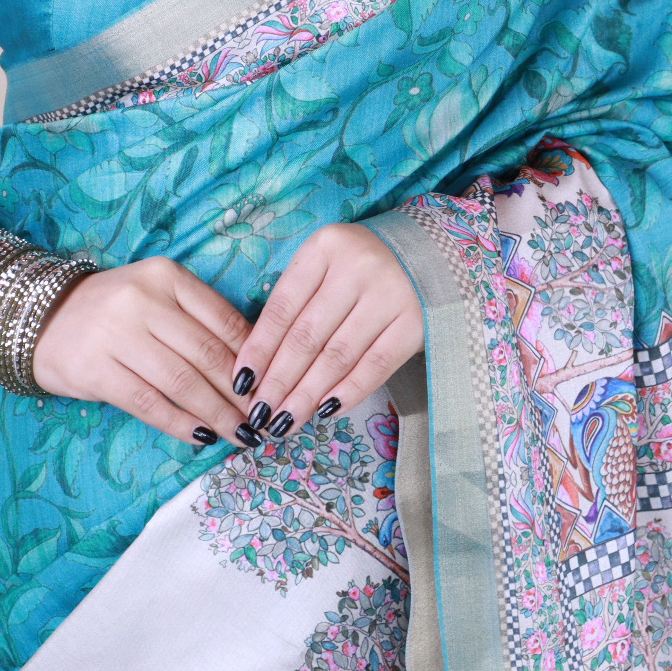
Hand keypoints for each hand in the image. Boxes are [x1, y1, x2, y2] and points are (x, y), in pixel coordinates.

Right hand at [31, 257, 252, 447]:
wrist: (40, 318)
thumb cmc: (113, 311)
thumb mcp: (156, 297)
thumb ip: (198, 320)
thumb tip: (253, 366)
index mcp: (166, 276)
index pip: (224, 320)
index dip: (254, 359)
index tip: (271, 386)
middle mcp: (143, 300)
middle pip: (208, 354)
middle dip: (242, 394)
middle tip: (263, 419)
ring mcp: (117, 335)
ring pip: (183, 382)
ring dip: (218, 414)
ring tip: (241, 434)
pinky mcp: (96, 370)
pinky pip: (150, 404)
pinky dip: (181, 424)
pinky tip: (201, 437)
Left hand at [229, 223, 422, 439]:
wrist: (430, 253)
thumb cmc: (362, 265)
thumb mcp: (326, 265)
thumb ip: (297, 301)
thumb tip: (260, 364)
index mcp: (324, 248)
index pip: (282, 308)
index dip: (259, 350)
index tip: (241, 383)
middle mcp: (356, 267)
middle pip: (307, 336)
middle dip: (279, 381)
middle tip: (259, 415)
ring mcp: (389, 294)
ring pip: (337, 356)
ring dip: (307, 395)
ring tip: (285, 422)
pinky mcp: (416, 321)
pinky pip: (376, 365)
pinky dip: (348, 392)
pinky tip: (325, 412)